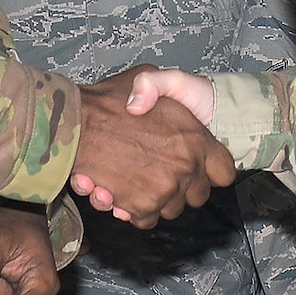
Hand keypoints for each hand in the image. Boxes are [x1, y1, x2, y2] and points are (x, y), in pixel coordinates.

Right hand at [68, 66, 235, 226]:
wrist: (71, 124)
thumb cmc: (107, 98)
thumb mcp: (146, 75)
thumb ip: (163, 88)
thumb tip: (158, 108)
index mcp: (196, 138)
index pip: (224, 171)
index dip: (211, 169)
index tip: (197, 165)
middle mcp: (185, 168)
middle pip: (197, 196)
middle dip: (182, 187)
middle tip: (161, 171)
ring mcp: (163, 191)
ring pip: (170, 208)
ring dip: (156, 199)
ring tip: (136, 180)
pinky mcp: (140, 207)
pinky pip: (145, 218)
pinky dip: (133, 210)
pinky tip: (117, 191)